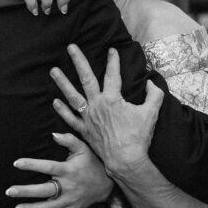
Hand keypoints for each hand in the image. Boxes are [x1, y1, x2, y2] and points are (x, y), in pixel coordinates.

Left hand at [7, 132, 113, 207]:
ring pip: (49, 207)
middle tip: (9, 191)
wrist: (108, 184)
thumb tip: (53, 134)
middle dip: (26, 191)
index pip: (48, 167)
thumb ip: (69, 139)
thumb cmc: (92, 163)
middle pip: (45, 190)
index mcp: (69, 170)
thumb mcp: (83, 148)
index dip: (32, 164)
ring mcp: (70, 200)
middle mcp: (68, 186)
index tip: (16, 163)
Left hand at [50, 45, 163, 179]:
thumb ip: (154, 95)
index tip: (112, 50)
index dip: (113, 61)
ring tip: (53, 70)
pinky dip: (62, 110)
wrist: (126, 160)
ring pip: (72, 96)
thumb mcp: (151, 112)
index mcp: (113, 99)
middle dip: (79, 61)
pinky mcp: (84, 131)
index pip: (112, 75)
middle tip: (70, 47)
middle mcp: (97, 105)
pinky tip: (55, 101)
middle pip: (86, 79)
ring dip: (62, 82)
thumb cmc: (139, 137)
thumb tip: (151, 83)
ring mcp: (88, 118)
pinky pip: (70, 119)